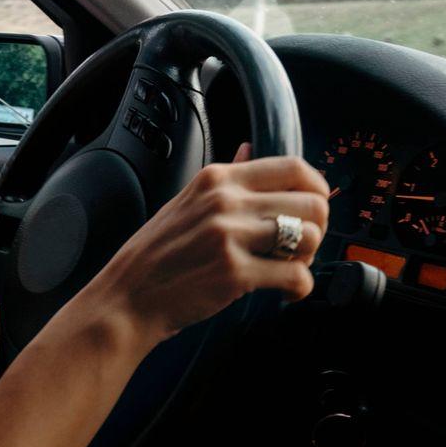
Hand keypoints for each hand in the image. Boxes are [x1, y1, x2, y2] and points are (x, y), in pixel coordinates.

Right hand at [90, 144, 328, 343]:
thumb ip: (225, 176)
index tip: (312, 209)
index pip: (294, 167)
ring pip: (309, 236)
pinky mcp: (234, 273)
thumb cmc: (157, 254)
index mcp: (217, 178)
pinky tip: (284, 292)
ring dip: (307, 257)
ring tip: (287, 267)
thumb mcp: (186, 201)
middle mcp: (225, 201)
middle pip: (311, 202)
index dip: (317, 189)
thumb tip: (249, 149)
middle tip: (299, 247)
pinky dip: (299, 288)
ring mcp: (229, 236)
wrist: (128, 297)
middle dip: (316, 229)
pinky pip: (296, 276)